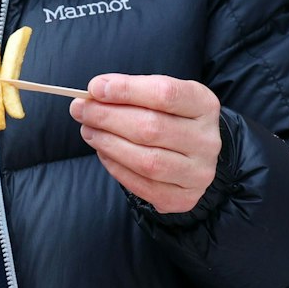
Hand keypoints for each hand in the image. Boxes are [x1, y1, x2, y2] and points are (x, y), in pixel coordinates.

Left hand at [70, 74, 221, 213]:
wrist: (195, 155)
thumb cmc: (171, 119)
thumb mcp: (160, 96)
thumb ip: (131, 91)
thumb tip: (95, 90)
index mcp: (204, 105)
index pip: (165, 94)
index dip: (127, 90)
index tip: (95, 88)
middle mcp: (207, 141)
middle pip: (151, 128)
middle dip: (108, 118)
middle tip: (81, 110)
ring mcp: (198, 173)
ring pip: (146, 160)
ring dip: (108, 144)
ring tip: (89, 131)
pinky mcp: (183, 198)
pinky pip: (142, 186)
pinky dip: (116, 167)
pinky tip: (103, 152)